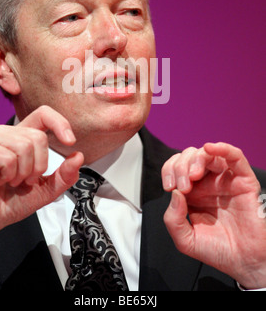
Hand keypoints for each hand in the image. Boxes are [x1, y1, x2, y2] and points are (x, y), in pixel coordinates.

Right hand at [0, 105, 83, 254]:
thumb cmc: (8, 203)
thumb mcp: (45, 190)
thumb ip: (64, 175)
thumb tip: (78, 156)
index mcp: (20, 137)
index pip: (43, 114)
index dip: (60, 123)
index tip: (70, 142)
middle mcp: (5, 133)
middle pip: (38, 136)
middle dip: (38, 166)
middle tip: (23, 180)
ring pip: (25, 146)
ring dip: (22, 173)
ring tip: (9, 181)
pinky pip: (9, 157)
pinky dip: (9, 175)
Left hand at [162, 142, 265, 288]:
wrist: (244, 263)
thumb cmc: (218, 250)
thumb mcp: (185, 240)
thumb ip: (173, 220)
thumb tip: (175, 194)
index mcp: (192, 192)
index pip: (176, 167)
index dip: (169, 170)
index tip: (169, 187)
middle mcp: (207, 183)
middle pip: (189, 156)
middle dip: (180, 166)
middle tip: (183, 186)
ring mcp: (225, 180)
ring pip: (209, 154)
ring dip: (196, 159)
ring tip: (193, 176)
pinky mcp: (244, 181)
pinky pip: (235, 157)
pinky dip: (223, 148)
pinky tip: (210, 148)